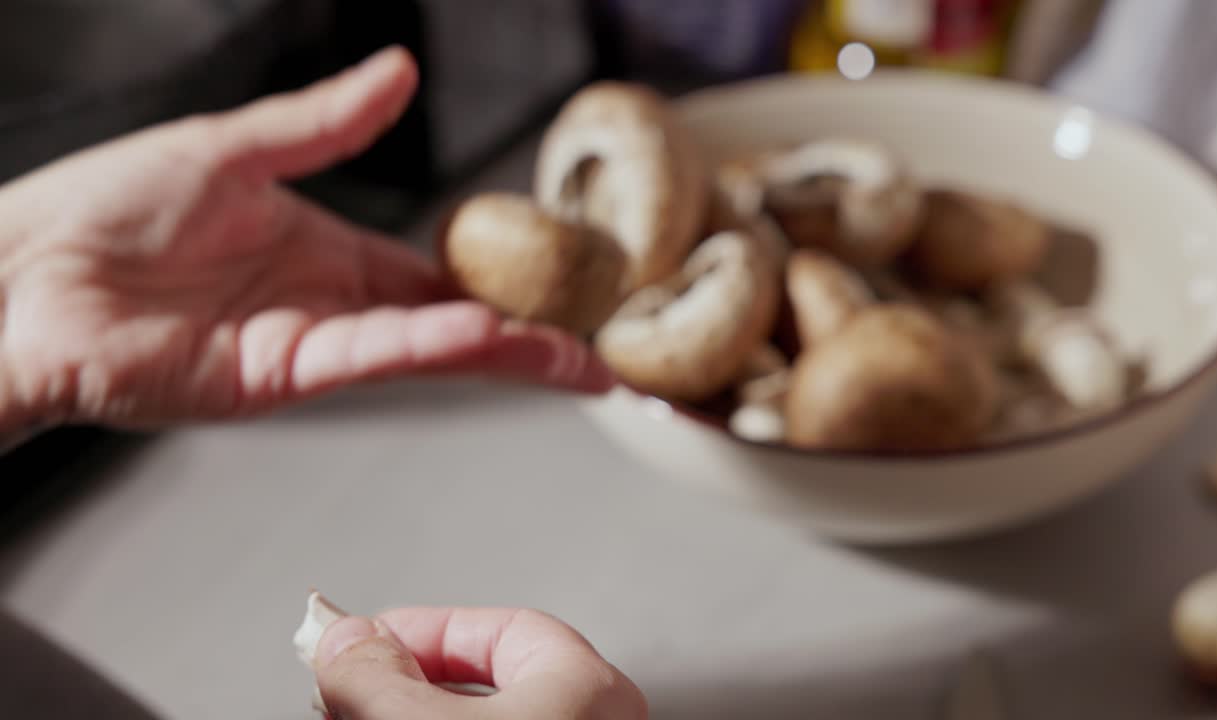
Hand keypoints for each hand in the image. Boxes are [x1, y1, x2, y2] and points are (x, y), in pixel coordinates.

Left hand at [0, 47, 611, 432]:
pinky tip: (480, 336)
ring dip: (500, 355)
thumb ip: (327, 121)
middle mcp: (326, 306)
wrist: (19, 268)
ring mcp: (306, 346)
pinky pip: (366, 354)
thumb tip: (400, 72)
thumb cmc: (101, 206)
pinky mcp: (274, 376)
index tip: (557, 289)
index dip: (497, 284)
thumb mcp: (234, 145)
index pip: (432, 272)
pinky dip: (425, 345)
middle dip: (525, 340)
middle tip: (597, 356)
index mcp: (322, 250)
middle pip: (447, 325)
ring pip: (423, 349)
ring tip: (574, 363)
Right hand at [315, 608, 647, 719]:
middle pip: (491, 680)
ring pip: (489, 718)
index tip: (365, 639)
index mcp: (591, 687)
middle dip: (412, 676)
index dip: (424, 630)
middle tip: (352, 685)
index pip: (504, 628)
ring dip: (418, 711)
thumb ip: (378, 676)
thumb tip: (346, 640)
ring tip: (359, 712)